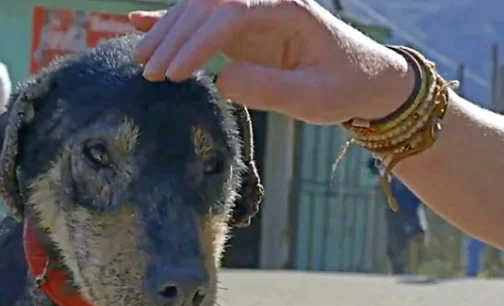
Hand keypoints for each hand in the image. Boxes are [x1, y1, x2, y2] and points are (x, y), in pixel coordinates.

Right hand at [129, 0, 414, 123]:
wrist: (365, 78)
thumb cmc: (343, 87)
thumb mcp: (313, 98)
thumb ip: (269, 89)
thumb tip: (221, 81)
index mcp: (288, 7)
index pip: (232, 13)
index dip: (198, 42)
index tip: (175, 74)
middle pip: (209, 5)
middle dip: (174, 36)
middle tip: (148, 71)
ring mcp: (253, 9)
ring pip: (199, 8)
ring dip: (166, 31)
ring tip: (140, 61)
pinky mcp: (244, 25)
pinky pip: (203, 19)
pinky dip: (170, 20)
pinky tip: (138, 21)